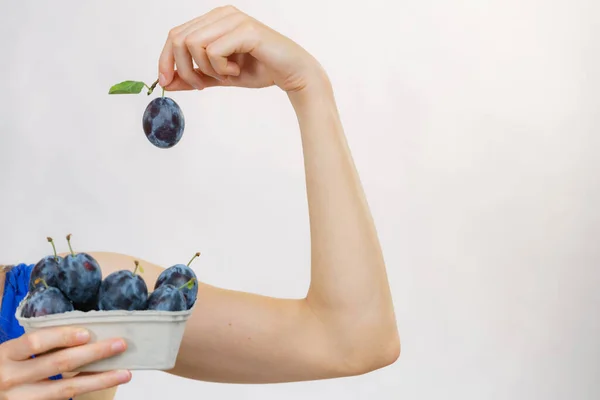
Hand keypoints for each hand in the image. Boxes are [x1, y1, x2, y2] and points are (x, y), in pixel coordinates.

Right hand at [0, 327, 129, 399]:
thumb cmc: (7, 367)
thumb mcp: (13, 353)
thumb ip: (38, 344)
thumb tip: (84, 334)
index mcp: (6, 355)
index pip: (36, 342)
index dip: (62, 337)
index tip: (88, 333)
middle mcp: (11, 378)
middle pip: (58, 364)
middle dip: (93, 353)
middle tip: (120, 345)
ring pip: (66, 388)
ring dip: (99, 379)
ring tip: (124, 373)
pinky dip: (86, 390)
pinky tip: (103, 382)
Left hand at [158, 5, 328, 93]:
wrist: (292, 73)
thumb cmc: (260, 70)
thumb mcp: (220, 77)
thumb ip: (195, 77)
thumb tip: (167, 83)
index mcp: (213, 20)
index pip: (175, 34)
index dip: (165, 60)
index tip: (166, 82)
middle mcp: (221, 14)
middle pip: (178, 38)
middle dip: (184, 69)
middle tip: (200, 86)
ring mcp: (233, 19)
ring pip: (193, 44)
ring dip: (206, 69)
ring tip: (226, 76)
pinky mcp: (245, 30)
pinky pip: (214, 51)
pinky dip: (221, 68)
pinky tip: (236, 71)